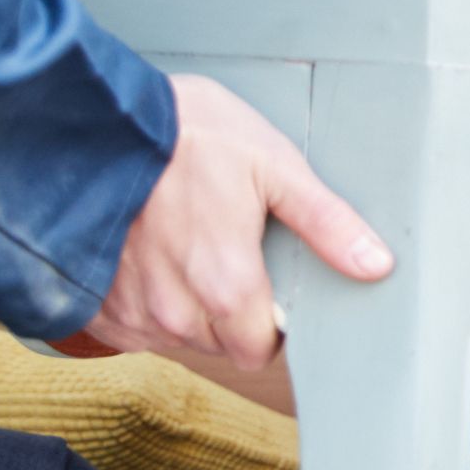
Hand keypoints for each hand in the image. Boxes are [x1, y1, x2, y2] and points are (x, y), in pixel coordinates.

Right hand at [76, 76, 389, 374]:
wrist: (97, 118)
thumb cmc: (188, 133)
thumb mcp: (272, 165)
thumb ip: (325, 224)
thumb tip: (375, 264)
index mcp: (226, 285)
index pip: (258, 350)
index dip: (267, 323)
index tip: (263, 286)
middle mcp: (174, 312)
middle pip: (217, 344)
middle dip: (228, 313)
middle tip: (221, 251)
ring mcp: (130, 309)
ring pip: (173, 336)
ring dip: (184, 307)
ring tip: (181, 244)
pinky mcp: (94, 302)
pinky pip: (129, 328)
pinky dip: (142, 302)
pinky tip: (146, 257)